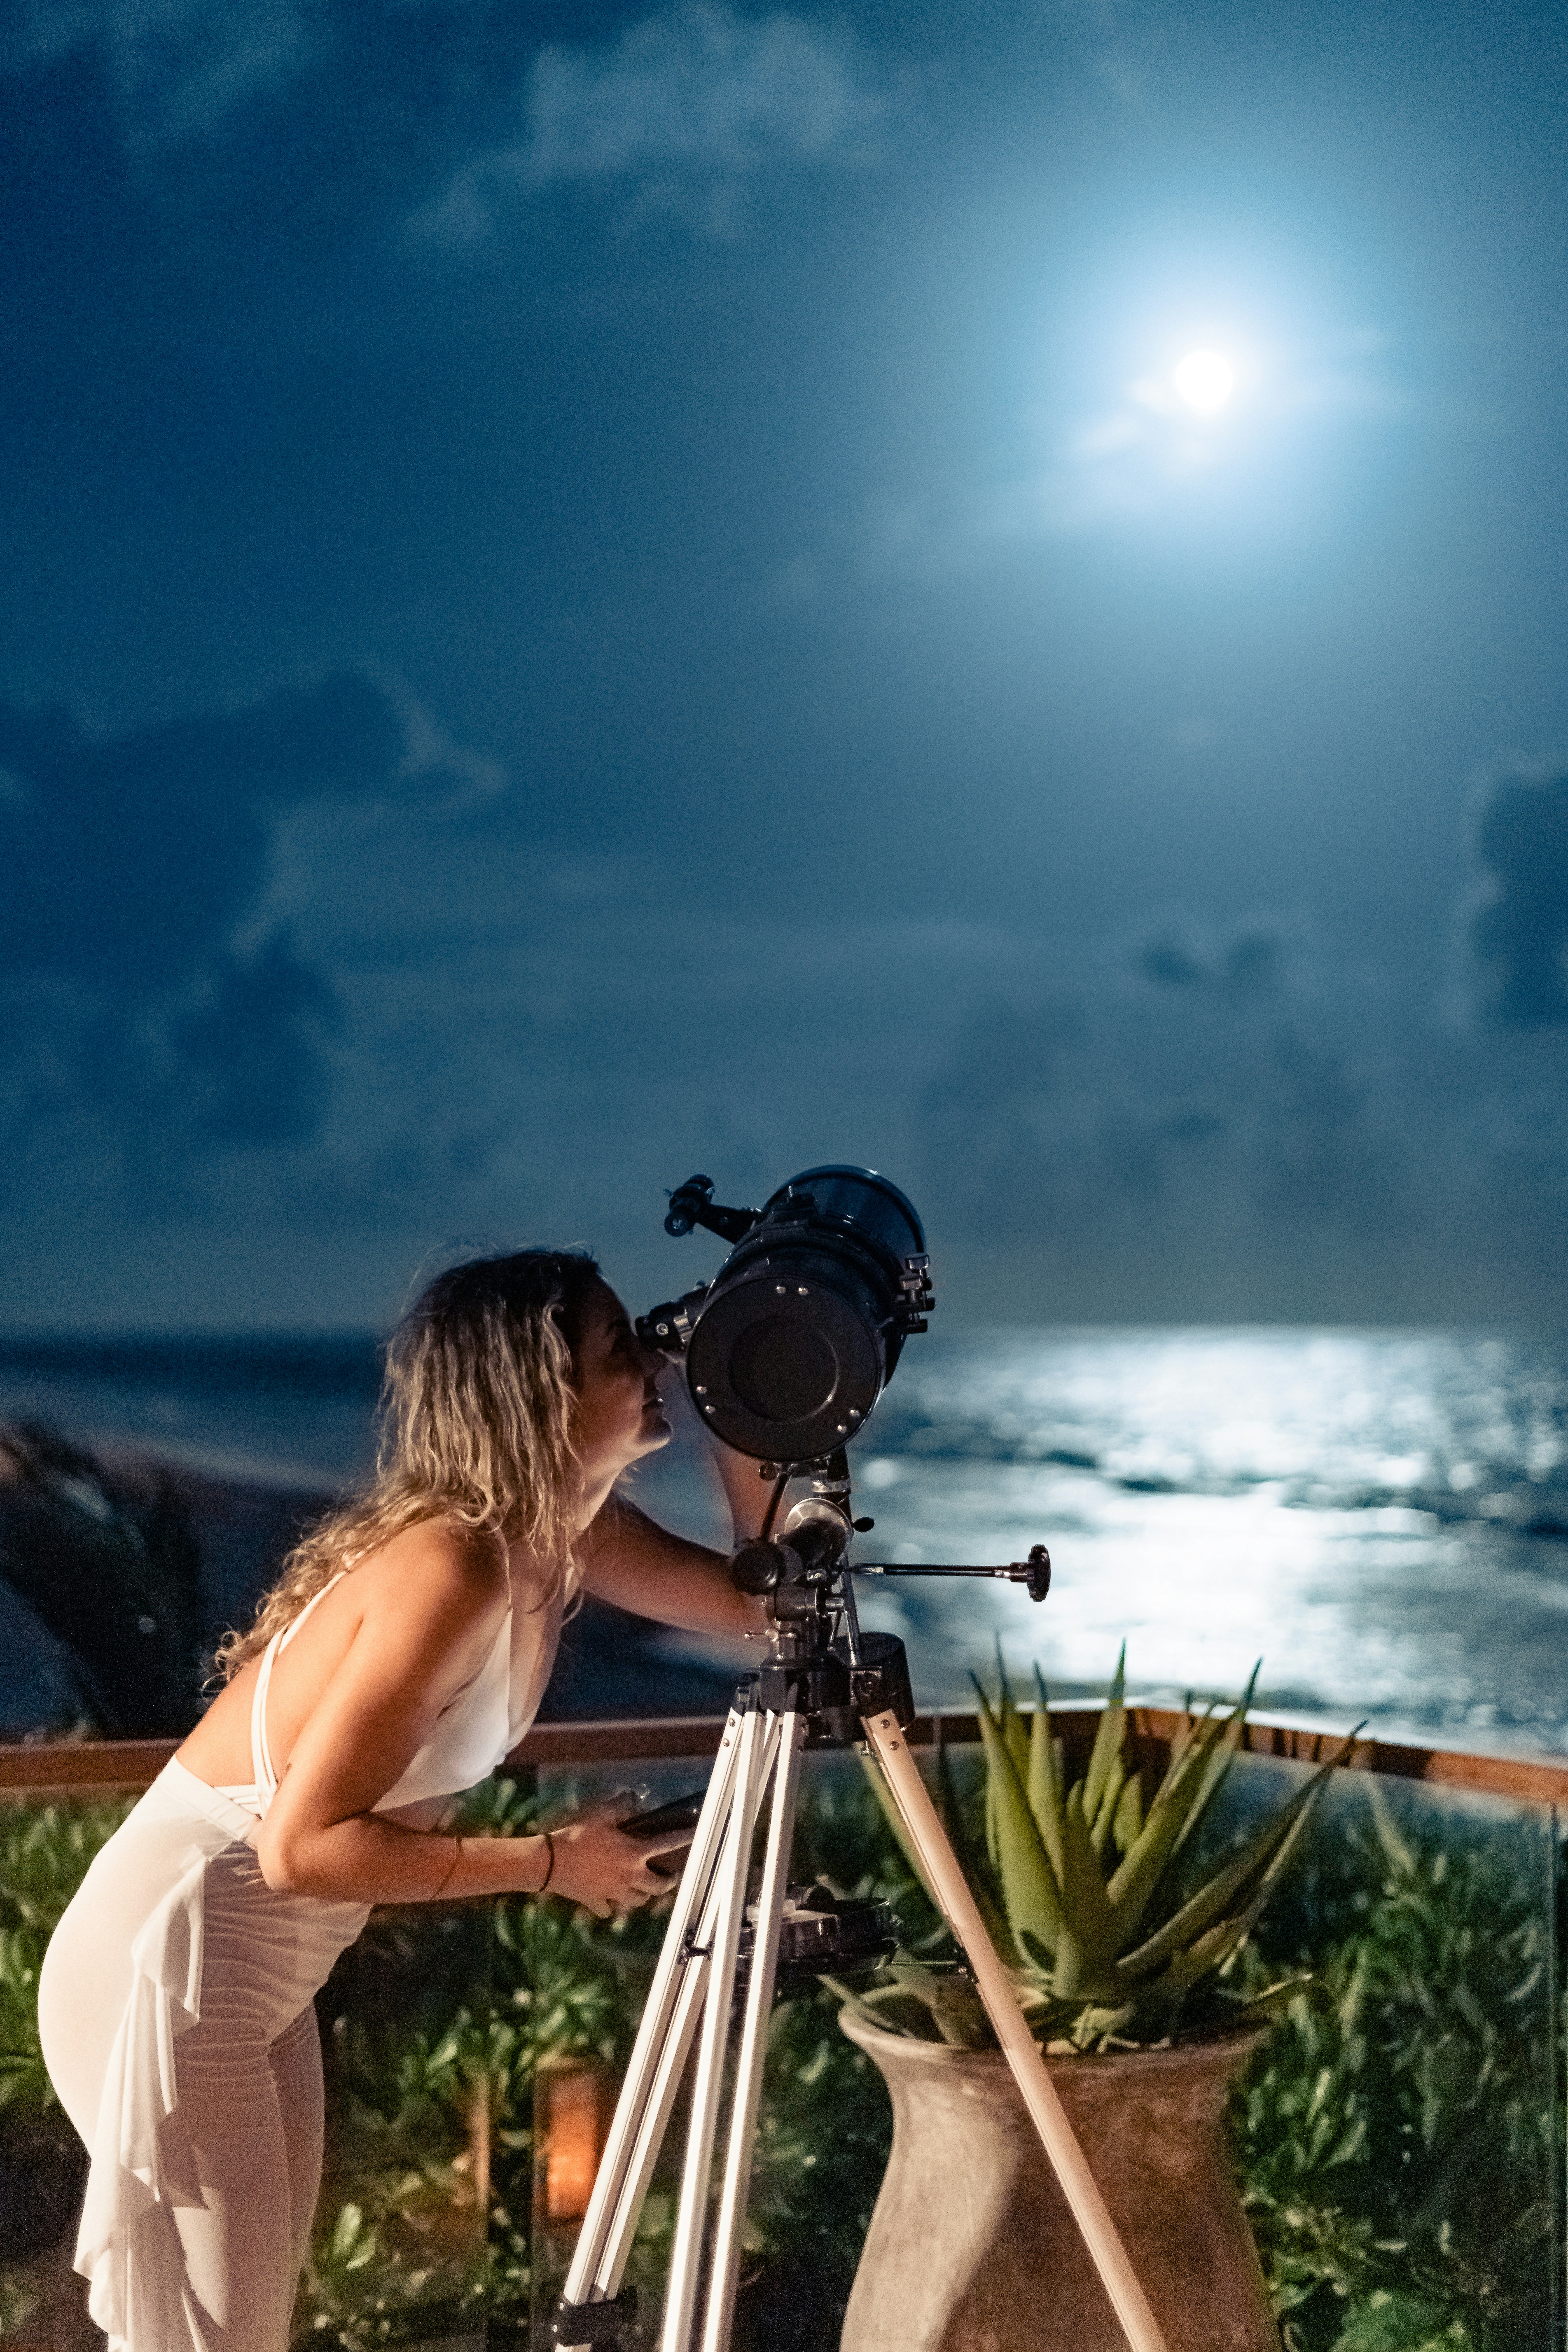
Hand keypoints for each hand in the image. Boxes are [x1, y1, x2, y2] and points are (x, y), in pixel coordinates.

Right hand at [544, 1796, 692, 1917]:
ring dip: (643, 1896)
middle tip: (671, 1877)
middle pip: (657, 1886)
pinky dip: (611, 1907)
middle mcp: (629, 1876)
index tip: (695, 1835)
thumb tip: (633, 1798)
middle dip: (668, 1882)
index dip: (683, 1837)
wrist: (550, 1862)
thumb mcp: (601, 1815)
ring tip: (644, 1890)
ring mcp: (613, 1892)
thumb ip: (621, 1806)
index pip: (666, 1844)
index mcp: (634, 1853)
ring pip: (637, 1901)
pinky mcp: (596, 1901)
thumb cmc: (578, 1836)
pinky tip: (610, 1904)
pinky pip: (608, 1910)